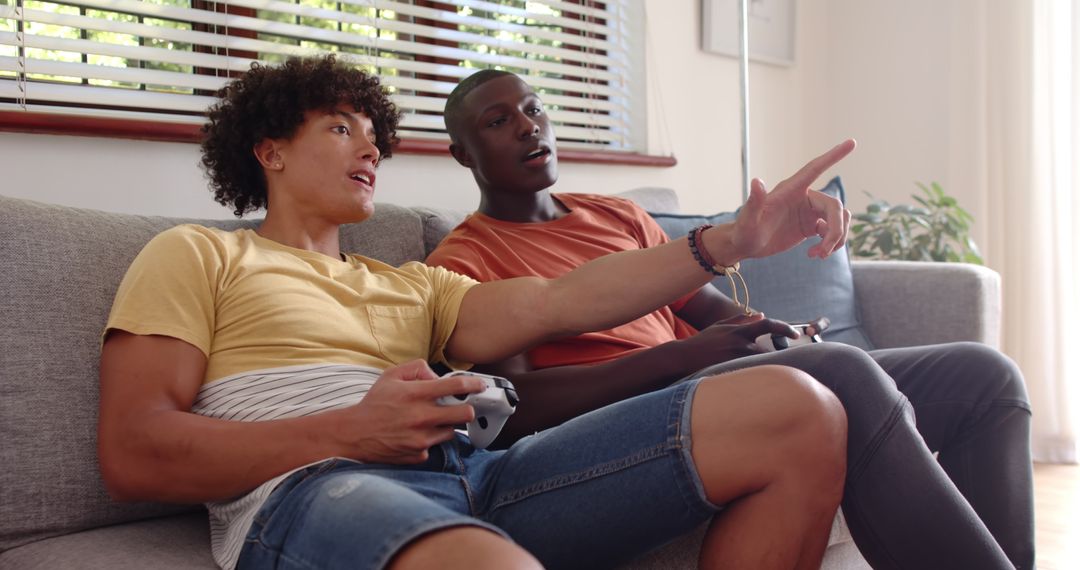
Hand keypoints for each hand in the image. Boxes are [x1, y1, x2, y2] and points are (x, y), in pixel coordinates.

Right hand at [341, 360, 484, 463]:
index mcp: (415, 394)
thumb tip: (437, 376)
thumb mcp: (391, 376)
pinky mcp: (418, 455)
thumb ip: (417, 368)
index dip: (473, 384)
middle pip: (465, 414)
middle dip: (467, 409)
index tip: (481, 385)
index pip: (455, 386)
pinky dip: (429, 441)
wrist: (354, 434)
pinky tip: (415, 436)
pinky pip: (434, 446)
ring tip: (429, 421)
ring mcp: (421, 438)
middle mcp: (421, 417)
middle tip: (461, 407)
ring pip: (451, 432)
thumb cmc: (374, 403)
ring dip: (446, 426)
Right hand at [677, 313, 803, 370]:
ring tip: (758, 374)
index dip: (784, 328)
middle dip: (771, 357)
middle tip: (774, 364)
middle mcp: (741, 344)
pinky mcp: (732, 372)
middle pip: (768, 351)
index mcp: (740, 331)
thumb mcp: (720, 326)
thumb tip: (761, 315)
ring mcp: (736, 360)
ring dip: (762, 368)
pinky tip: (749, 382)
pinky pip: (751, 376)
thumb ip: (741, 320)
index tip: (794, 335)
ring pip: (761, 365)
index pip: (768, 325)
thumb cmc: (702, 342)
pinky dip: (753, 377)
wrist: (683, 358)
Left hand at [730, 139, 855, 259]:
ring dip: (836, 239)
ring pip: (839, 219)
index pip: (816, 168)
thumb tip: (757, 181)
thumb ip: (754, 201)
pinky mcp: (811, 226)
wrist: (744, 245)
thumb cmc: (744, 230)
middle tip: (824, 252)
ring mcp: (809, 212)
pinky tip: (815, 254)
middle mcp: (803, 197)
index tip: (852, 142)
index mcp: (791, 190)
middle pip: (834, 207)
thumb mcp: (748, 219)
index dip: (834, 156)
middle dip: (836, 230)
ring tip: (818, 255)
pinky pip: (833, 230)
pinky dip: (831, 244)